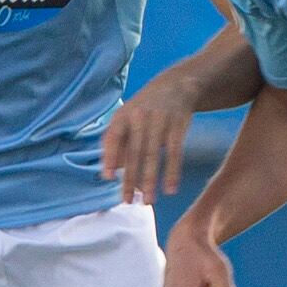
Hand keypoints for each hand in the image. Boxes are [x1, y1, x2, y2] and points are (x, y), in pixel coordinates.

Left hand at [103, 71, 199, 203]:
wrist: (176, 85)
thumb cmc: (145, 108)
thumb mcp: (127, 117)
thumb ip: (117, 142)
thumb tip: (109, 172)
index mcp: (123, 115)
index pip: (113, 138)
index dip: (110, 157)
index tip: (108, 178)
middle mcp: (140, 117)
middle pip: (134, 153)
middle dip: (131, 179)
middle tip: (128, 201)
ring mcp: (160, 121)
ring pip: (153, 156)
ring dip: (150, 181)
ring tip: (148, 201)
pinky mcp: (178, 126)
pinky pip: (175, 153)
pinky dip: (172, 172)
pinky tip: (170, 189)